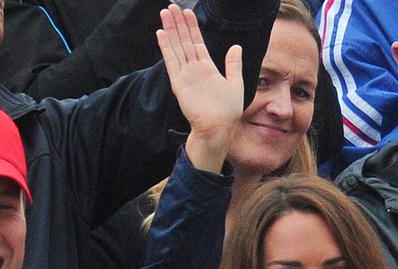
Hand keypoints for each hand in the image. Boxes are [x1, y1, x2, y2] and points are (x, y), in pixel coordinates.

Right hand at [157, 5, 243, 172]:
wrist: (218, 128)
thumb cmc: (228, 111)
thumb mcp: (236, 83)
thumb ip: (233, 65)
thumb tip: (235, 47)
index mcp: (207, 67)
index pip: (197, 42)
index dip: (192, 27)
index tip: (187, 12)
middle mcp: (194, 69)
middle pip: (183, 41)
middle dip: (178, 23)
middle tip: (171, 7)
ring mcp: (185, 75)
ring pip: (176, 47)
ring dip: (170, 30)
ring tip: (165, 13)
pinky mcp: (179, 83)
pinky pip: (171, 61)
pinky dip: (166, 47)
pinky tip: (161, 34)